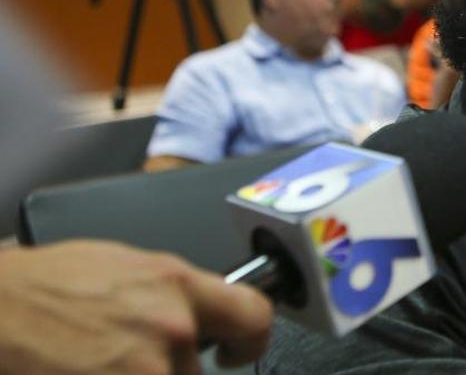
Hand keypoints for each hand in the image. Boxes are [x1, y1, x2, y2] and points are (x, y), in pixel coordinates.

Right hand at [0, 240, 271, 374]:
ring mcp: (146, 371)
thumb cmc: (43, 286)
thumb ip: (172, 294)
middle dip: (169, 370)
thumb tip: (200, 317)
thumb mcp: (124, 267)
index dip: (250, 340)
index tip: (236, 352)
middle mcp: (172, 328)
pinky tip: (87, 371)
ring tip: (96, 363)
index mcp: (177, 286)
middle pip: (197, 370)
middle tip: (129, 356)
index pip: (254, 316)